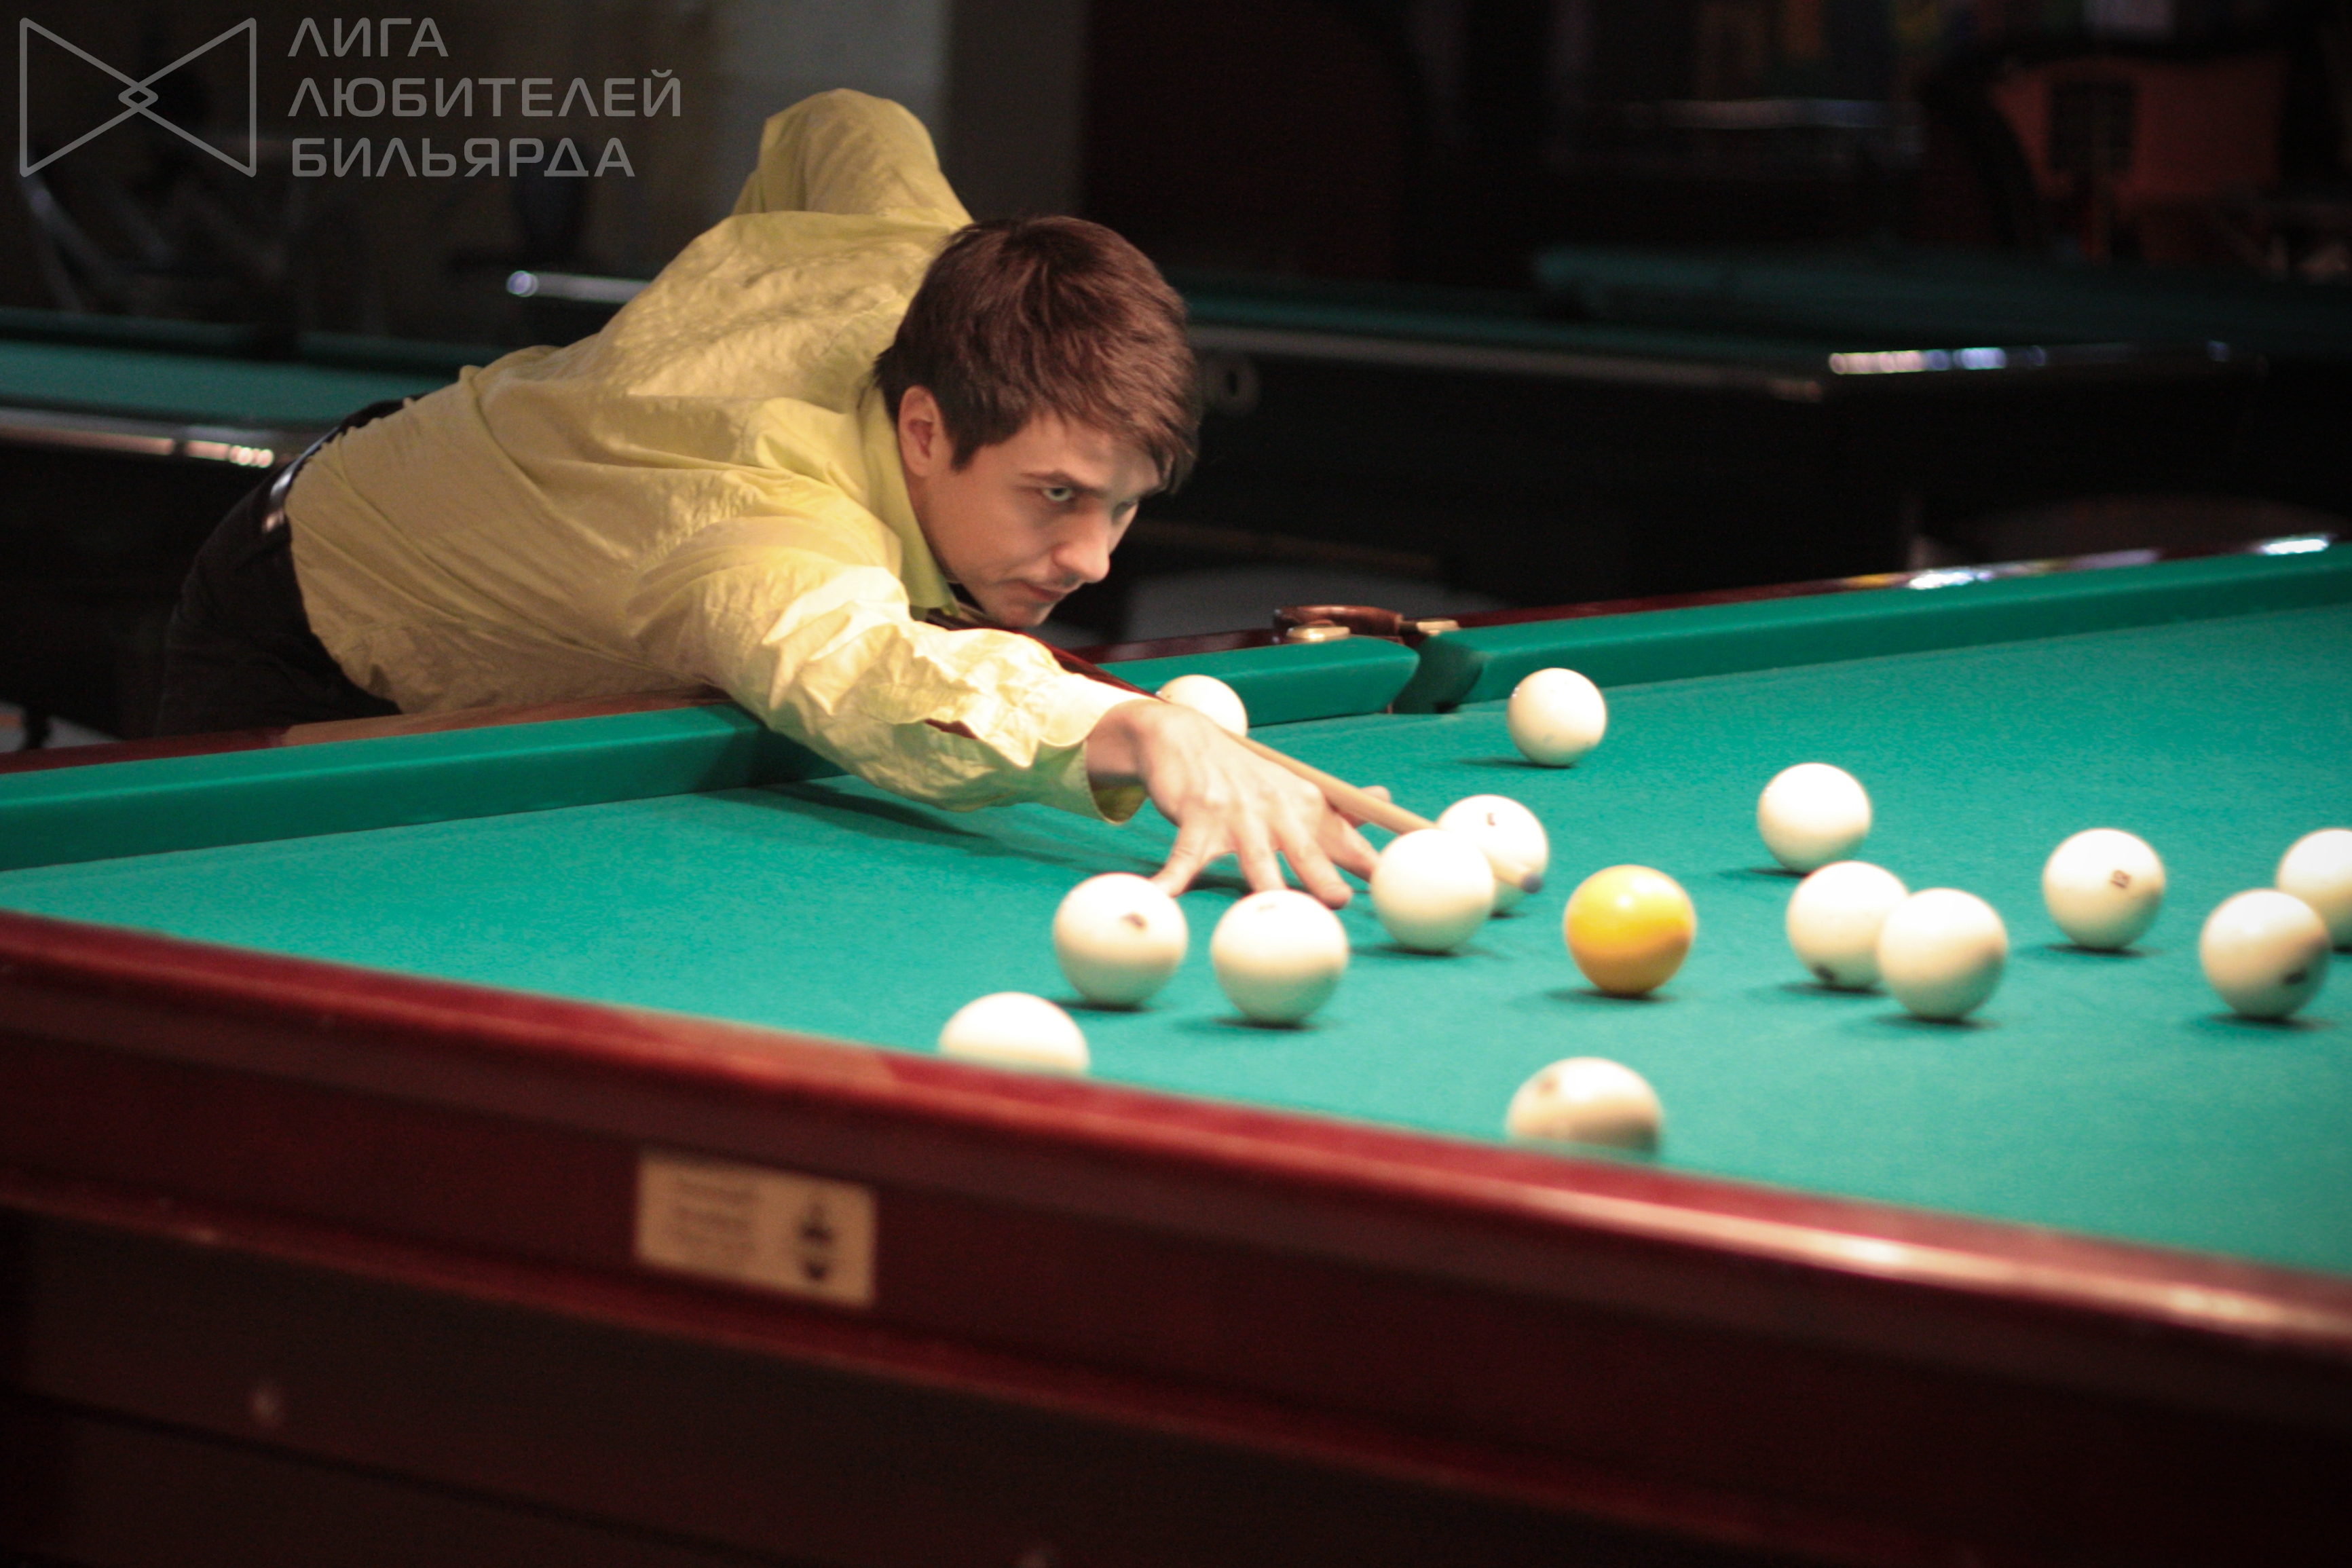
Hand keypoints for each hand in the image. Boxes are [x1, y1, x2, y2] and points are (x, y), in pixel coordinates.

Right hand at [1085, 700, 1381, 906]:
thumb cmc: (1247, 776)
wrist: (1187, 737)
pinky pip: (1184, 857)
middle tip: (1340, 901)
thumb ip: (1342, 807)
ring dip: (1261, 883)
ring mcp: (1235, 815)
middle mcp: (1276, 809)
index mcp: (1306, 805)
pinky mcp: (1196, 819)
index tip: (1393, 884)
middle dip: (1322, 876)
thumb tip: (1386, 801)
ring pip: (1253, 857)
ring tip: (1268, 911)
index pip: (1344, 838)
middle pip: (1305, 848)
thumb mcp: (1296, 788)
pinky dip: (1171, 880)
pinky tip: (1161, 899)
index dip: (1367, 862)